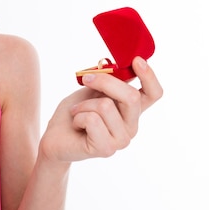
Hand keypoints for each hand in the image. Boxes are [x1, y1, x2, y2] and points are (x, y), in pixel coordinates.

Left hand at [41, 57, 161, 162]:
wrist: (55, 136)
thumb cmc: (75, 111)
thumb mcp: (92, 90)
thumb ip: (110, 81)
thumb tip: (122, 68)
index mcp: (131, 110)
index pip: (153, 93)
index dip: (149, 76)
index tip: (137, 60)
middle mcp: (131, 126)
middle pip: (131, 96)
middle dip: (105, 82)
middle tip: (86, 79)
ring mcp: (121, 139)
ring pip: (106, 106)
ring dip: (84, 104)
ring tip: (77, 112)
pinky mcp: (106, 149)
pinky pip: (92, 119)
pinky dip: (78, 116)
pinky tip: (76, 124)